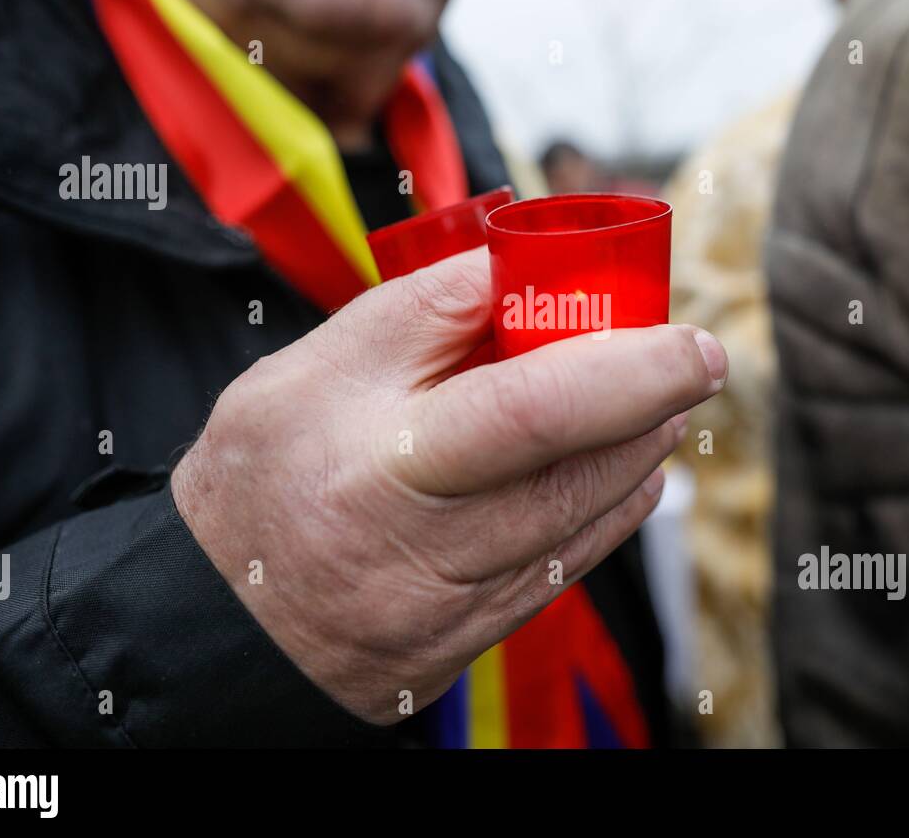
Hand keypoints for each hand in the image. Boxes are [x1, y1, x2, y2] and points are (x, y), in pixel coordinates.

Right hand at [171, 247, 726, 723]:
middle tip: (688, 358)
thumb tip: (513, 269)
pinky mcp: (468, 640)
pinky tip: (623, 470)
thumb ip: (413, 315)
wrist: (219, 622)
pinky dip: (606, 512)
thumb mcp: (302, 372)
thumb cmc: (256, 478)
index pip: (528, 413)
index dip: (626, 371)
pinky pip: (561, 571)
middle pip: (575, 477)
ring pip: (580, 528)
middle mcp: (424, 552)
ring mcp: (451, 611)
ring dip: (637, 456)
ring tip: (657, 401)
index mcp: (377, 468)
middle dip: (652, 410)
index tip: (689, 340)